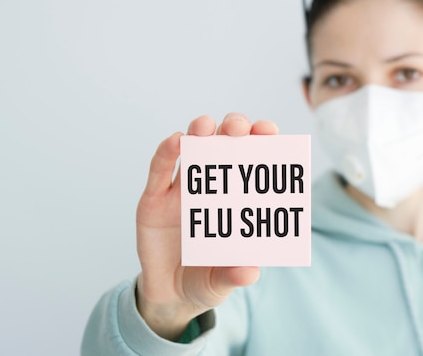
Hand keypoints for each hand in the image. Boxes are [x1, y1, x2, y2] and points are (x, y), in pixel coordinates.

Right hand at [135, 113, 278, 340]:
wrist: (169, 295)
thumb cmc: (206, 280)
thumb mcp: (222, 282)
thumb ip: (234, 275)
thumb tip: (251, 272)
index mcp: (236, 199)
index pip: (251, 161)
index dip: (260, 141)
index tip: (269, 131)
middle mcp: (210, 187)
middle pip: (223, 144)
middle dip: (231, 129)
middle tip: (238, 128)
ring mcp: (180, 190)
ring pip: (191, 149)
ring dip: (199, 132)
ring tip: (205, 126)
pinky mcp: (153, 199)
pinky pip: (158, 170)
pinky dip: (166, 152)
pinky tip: (176, 141)